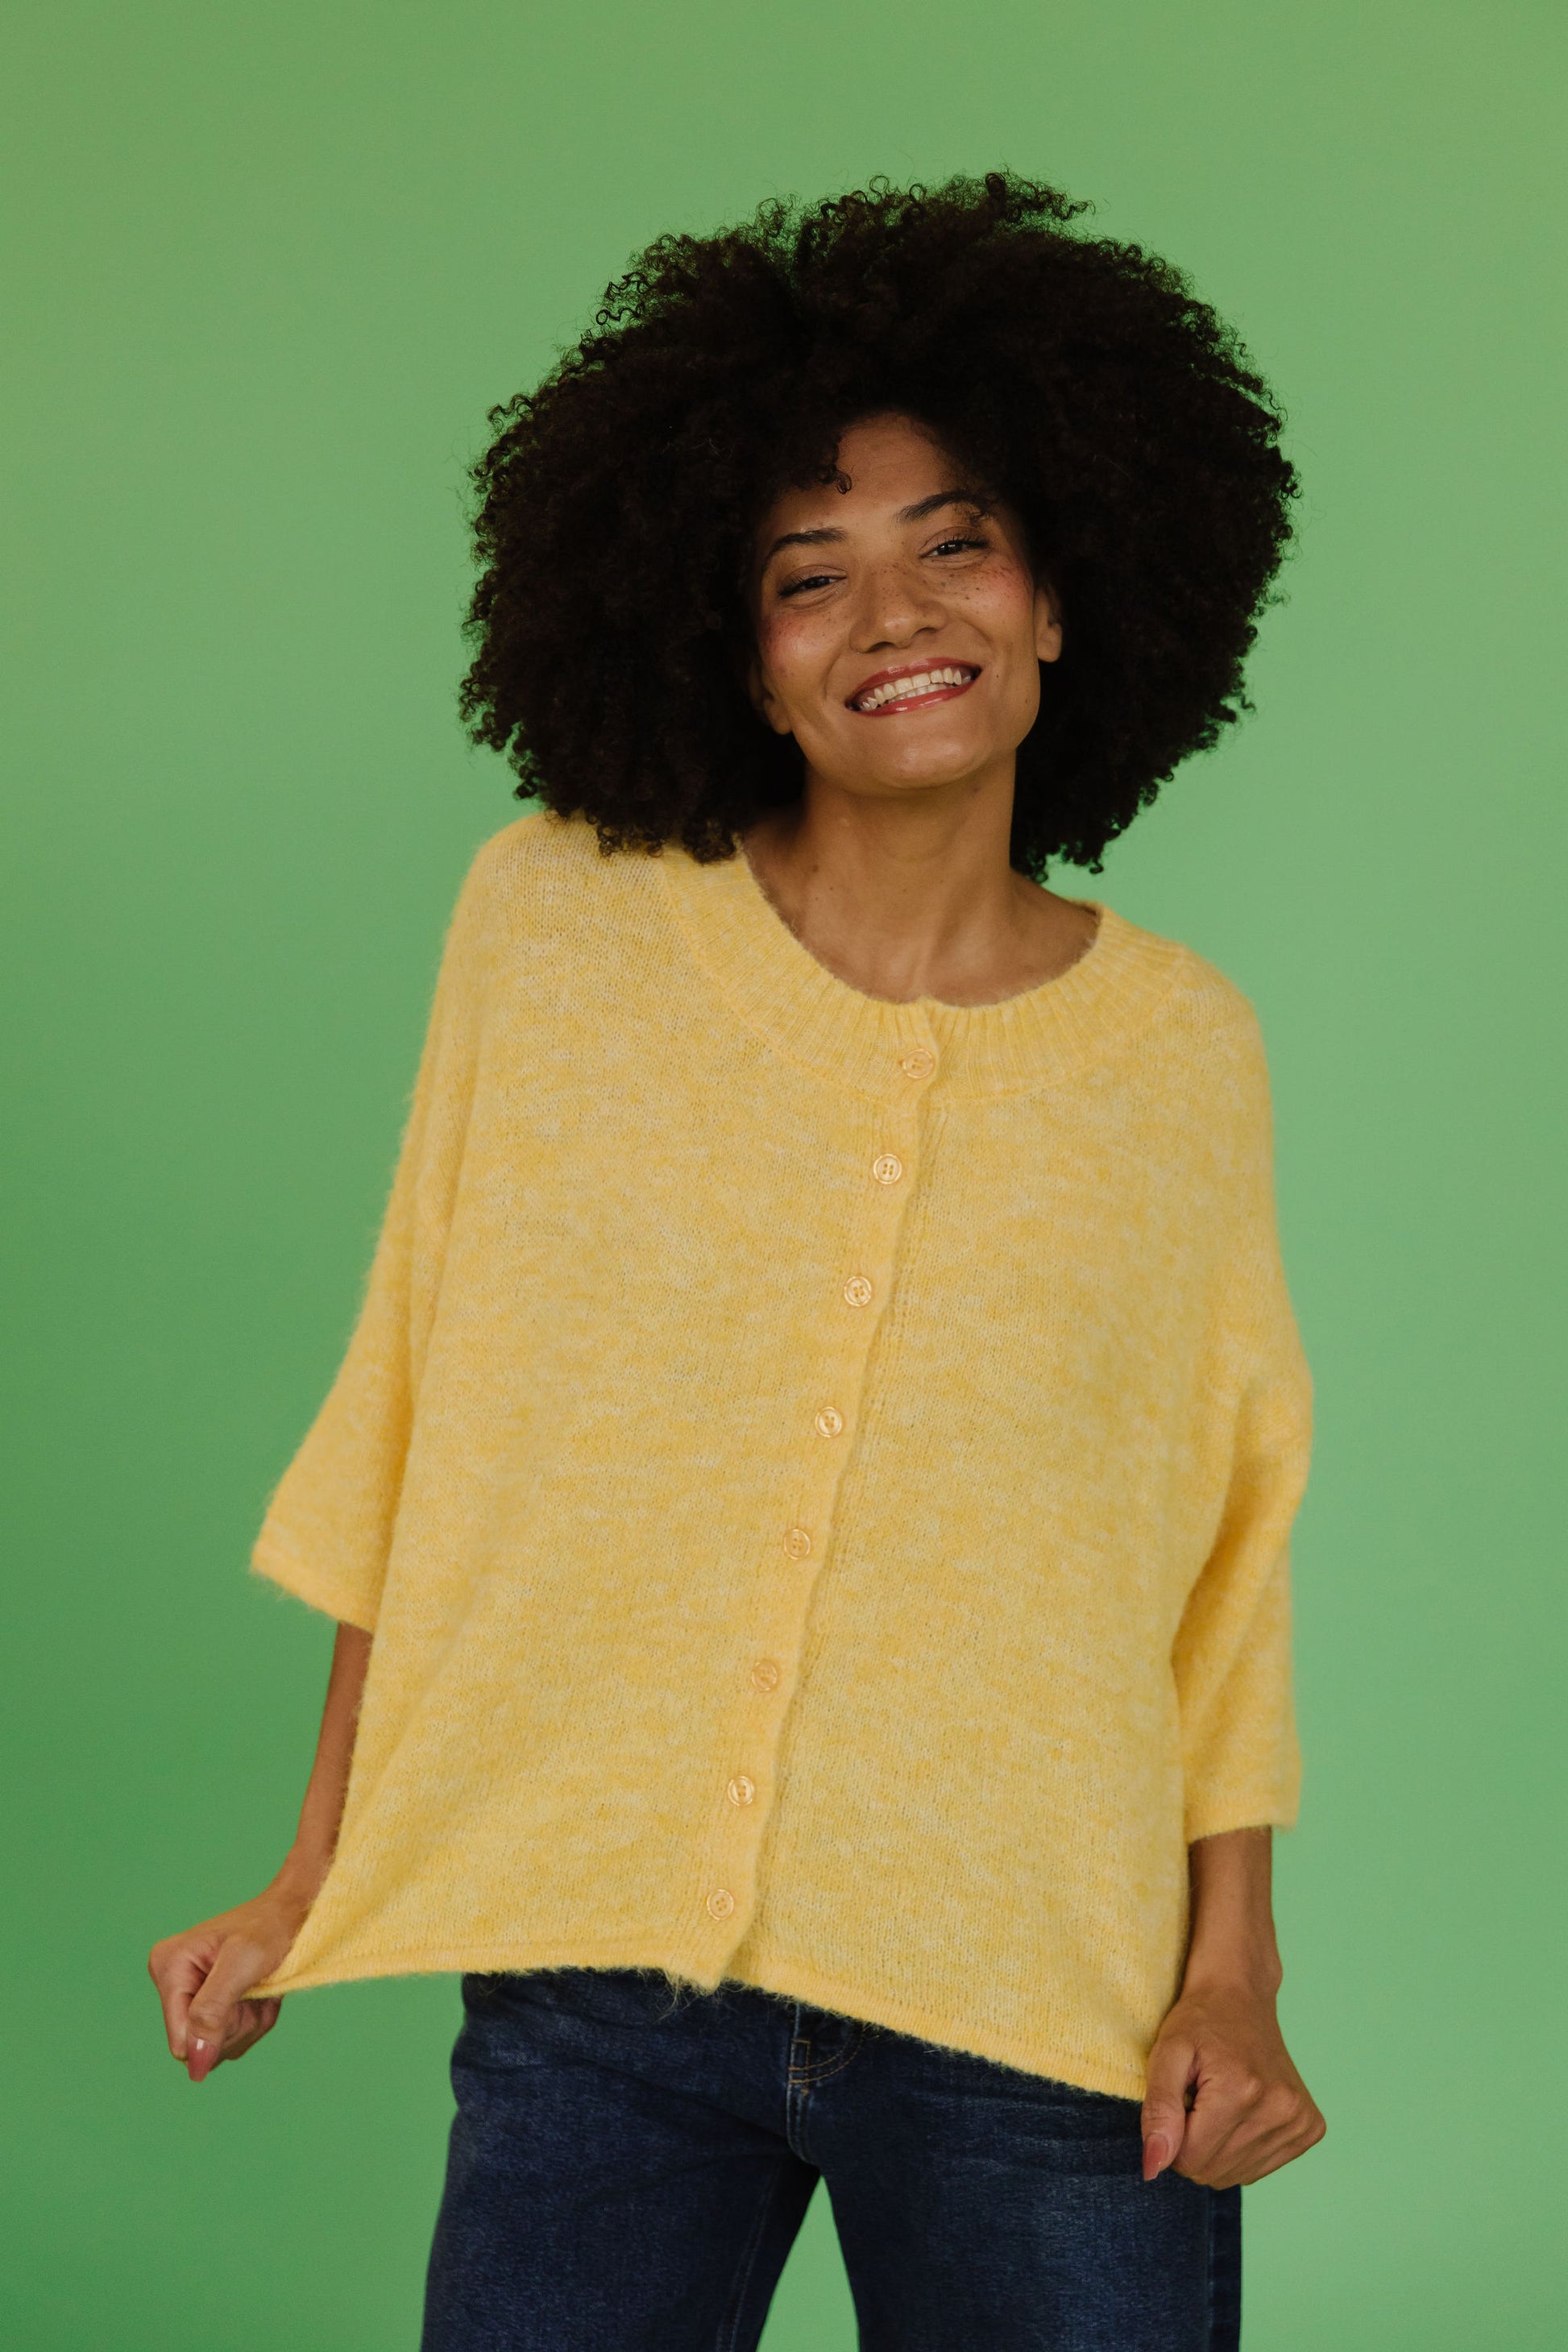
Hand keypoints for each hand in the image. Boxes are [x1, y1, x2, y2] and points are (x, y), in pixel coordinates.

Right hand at [148, 1881, 309, 2082]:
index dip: (217, 2036)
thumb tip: (192, 2064)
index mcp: (168, 1967)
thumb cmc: (269, 1928)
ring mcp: (191, 1996)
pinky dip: (254, 2020)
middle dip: (237, 2026)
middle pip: (200, 2047)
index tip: (244, 2001)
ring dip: (249, 2022)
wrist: (294, 1912)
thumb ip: (211, 2011)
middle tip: (257, 1991)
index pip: (181, 2039)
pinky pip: (231, 2039)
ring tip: (260, 1989)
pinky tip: (261, 1993)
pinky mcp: (209, 2006)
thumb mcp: (241, 1965)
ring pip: (218, 2047)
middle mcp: (173, 1983)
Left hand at [1140, 1980, 1324, 2188]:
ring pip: (1237, 2176)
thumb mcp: (1166, 2054)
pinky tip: (1242, 2111)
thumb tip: (1152, 2169)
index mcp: (1242, 2091)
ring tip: (1219, 2103)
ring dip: (1218, 2148)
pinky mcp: (1310, 2127)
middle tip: (1198, 2100)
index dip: (1173, 2137)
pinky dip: (1243, 2148)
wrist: (1241, 1994)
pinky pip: (1261, 2168)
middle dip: (1195, 2145)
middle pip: (1214, 2172)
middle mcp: (1279, 2110)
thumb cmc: (1199, 2021)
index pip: (1191, 2160)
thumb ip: (1158, 2111)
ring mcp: (1300, 2121)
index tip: (1180, 2102)